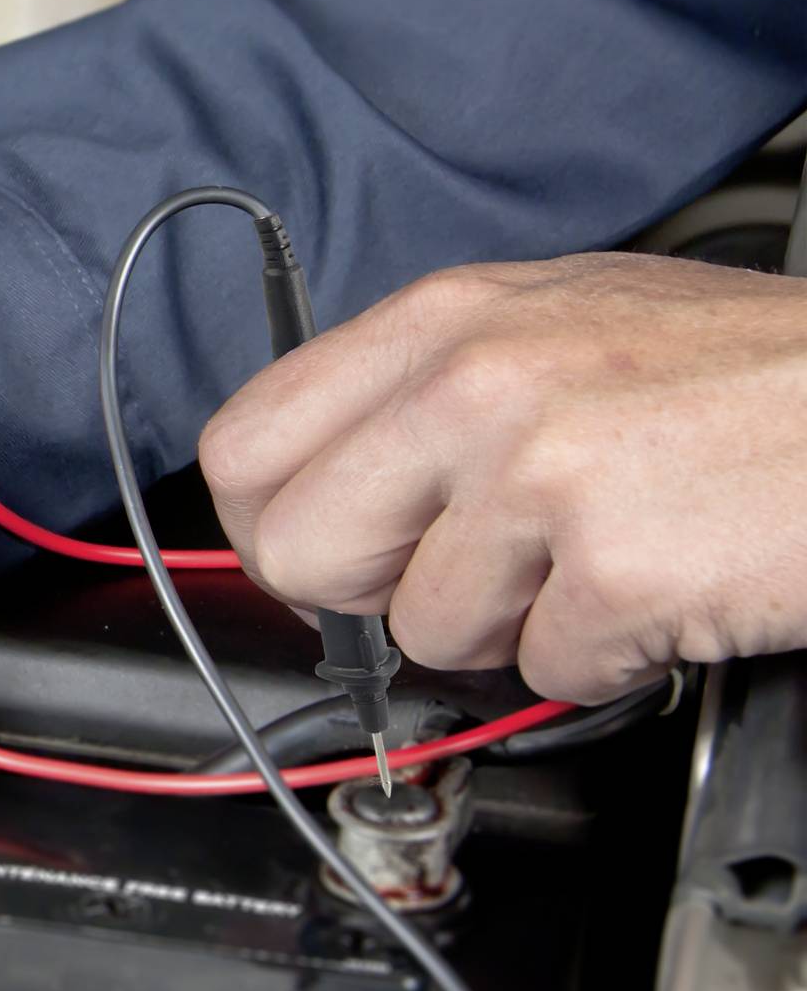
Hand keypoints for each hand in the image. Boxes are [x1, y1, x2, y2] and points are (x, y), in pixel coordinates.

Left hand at [199, 253, 806, 700]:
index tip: (328, 550)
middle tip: (463, 573)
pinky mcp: (617, 568)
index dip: (274, 523)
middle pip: (298, 552)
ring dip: (512, 626)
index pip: (244, 445)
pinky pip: (543, 671)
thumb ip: (428, 391)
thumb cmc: (747, 373)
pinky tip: (661, 586)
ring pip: (423, 631)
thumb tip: (323, 484)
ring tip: (601, 556)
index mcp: (443, 320)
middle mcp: (474, 384)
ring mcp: (541, 473)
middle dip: (370, 594)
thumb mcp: (560, 323)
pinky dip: (604, 657)